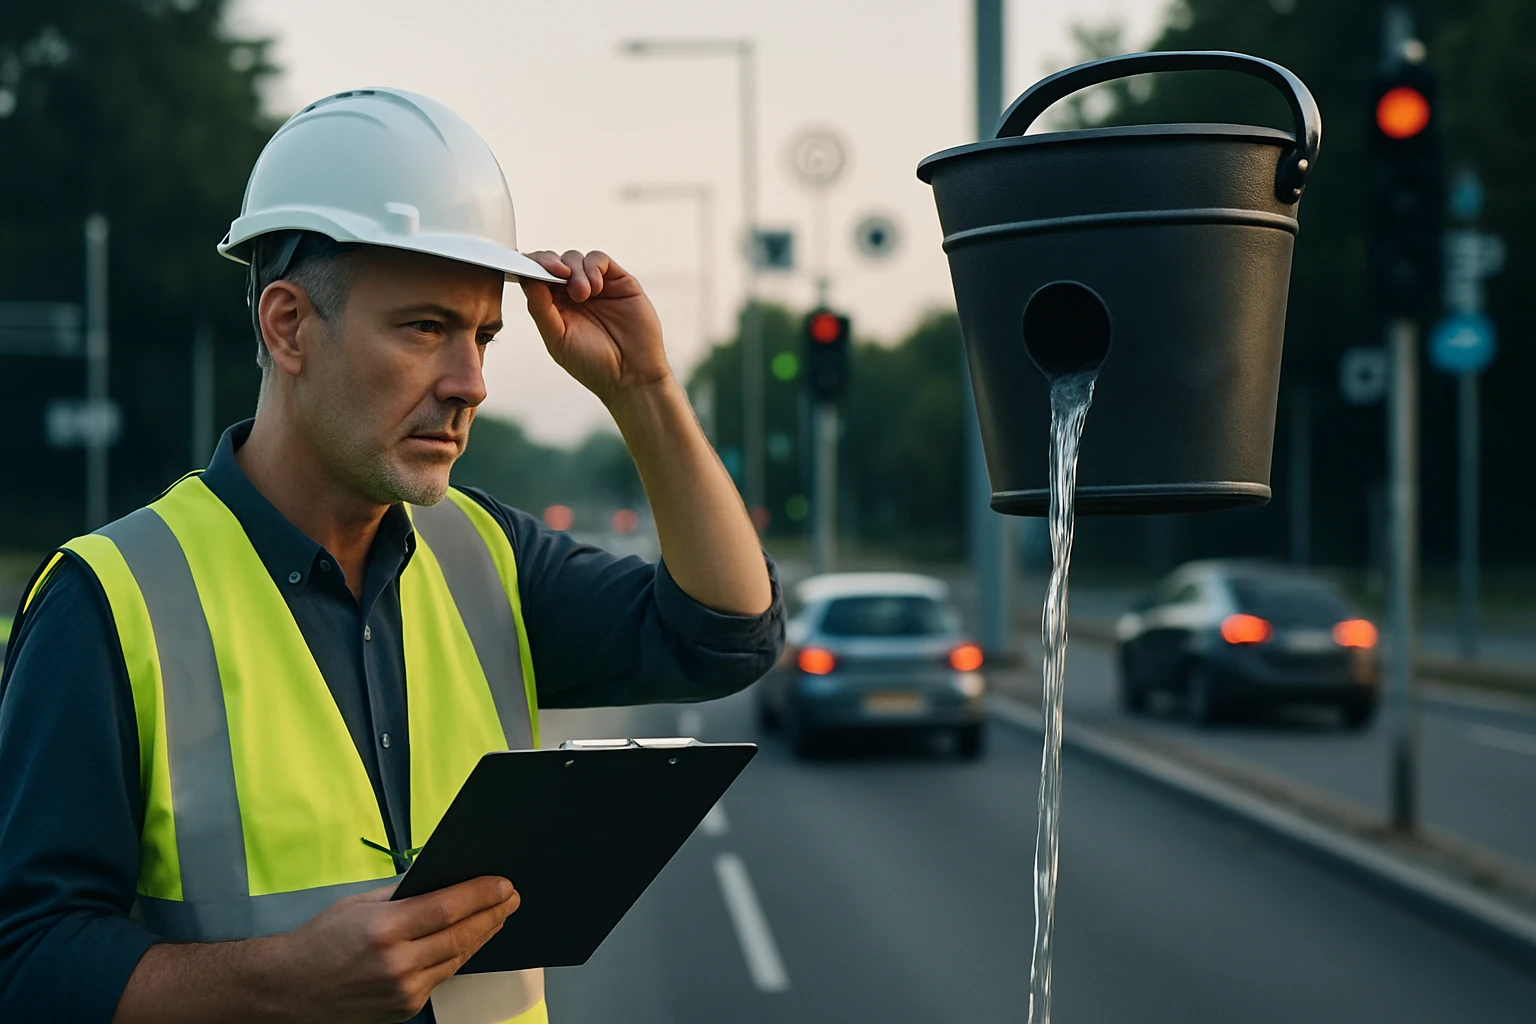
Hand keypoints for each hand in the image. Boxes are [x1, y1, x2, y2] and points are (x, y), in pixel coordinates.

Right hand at [275, 876, 519, 1021]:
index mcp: (384, 929)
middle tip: (512, 898)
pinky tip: (470, 942)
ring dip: (482, 936)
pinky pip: (440, 979)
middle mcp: (397, 963)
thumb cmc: (321, 939)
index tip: (504, 884)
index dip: (481, 894)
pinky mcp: (404, 1010)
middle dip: (491, 914)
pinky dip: (458, 958)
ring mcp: (402, 992)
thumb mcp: (358, 904)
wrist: (288, 991)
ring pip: (456, 959)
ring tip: (499, 916)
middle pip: (460, 935)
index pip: (447, 908)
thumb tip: (443, 882)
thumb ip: (402, 895)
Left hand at [520, 250, 672, 405]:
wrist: (632, 376)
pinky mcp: (619, 281)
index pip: (534, 277)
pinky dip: (593, 267)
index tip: (530, 269)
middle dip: (550, 263)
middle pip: (553, 262)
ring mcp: (596, 286)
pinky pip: (599, 259)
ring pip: (574, 258)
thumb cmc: (594, 365)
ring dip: (574, 270)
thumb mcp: (557, 340)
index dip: (530, 267)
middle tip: (557, 274)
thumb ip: (541, 310)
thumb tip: (528, 280)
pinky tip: (595, 287)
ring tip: (583, 294)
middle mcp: (572, 294)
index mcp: (554, 308)